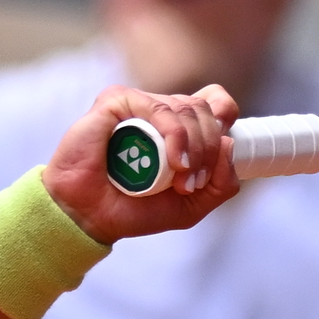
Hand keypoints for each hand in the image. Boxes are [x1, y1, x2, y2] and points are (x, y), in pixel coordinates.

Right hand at [44, 84, 239, 244]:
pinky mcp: (117, 102)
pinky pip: (158, 107)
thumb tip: (230, 144)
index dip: (225, 119)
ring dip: (195, 148)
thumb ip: (221, 183)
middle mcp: (160, 112)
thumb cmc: (133, 209)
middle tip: (193, 184)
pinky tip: (174, 162)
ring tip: (182, 182)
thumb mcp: (191, 206)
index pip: (216, 102)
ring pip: (187, 108)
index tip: (221, 153)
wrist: (89, 216)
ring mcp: (139, 104)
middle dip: (210, 149)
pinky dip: (175, 135)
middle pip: (204, 110)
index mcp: (178, 129)